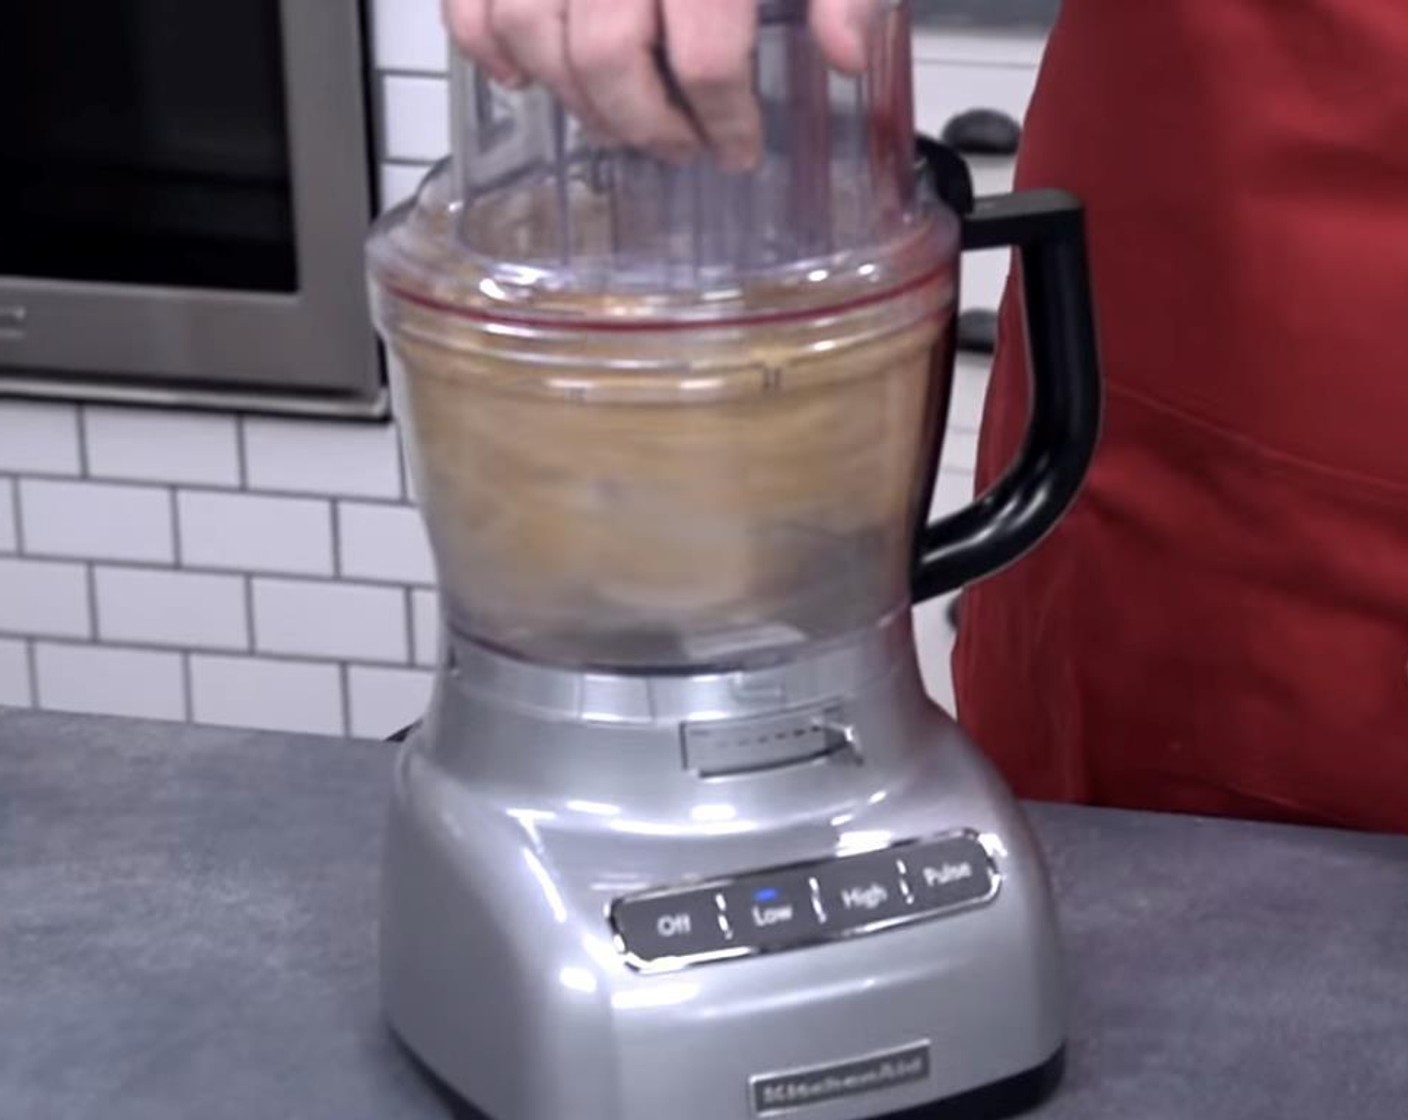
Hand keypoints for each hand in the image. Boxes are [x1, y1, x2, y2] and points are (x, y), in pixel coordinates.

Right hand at [443, 0, 885, 169]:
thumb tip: (845, 55)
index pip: (708, 57)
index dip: (725, 120)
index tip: (738, 148)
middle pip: (607, 56)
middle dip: (644, 123)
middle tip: (677, 146)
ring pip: (530, 29)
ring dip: (571, 97)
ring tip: (614, 120)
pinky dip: (483, 42)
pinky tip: (519, 76)